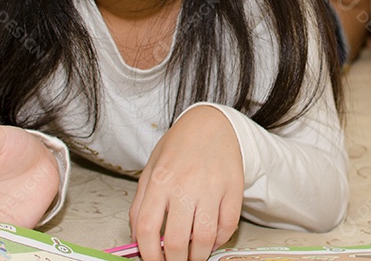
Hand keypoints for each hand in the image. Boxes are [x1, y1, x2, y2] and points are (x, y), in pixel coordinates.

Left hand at [130, 105, 243, 260]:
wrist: (212, 123)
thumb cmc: (178, 148)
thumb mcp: (150, 169)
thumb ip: (140, 204)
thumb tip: (137, 240)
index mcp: (160, 181)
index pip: (147, 229)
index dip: (148, 254)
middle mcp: (185, 184)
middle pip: (177, 240)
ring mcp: (212, 187)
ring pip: (205, 238)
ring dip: (198, 257)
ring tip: (194, 257)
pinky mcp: (234, 188)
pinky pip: (228, 226)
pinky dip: (220, 241)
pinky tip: (212, 239)